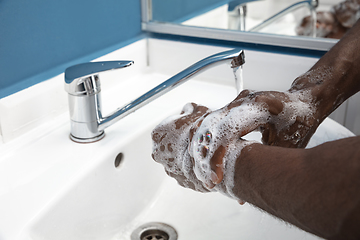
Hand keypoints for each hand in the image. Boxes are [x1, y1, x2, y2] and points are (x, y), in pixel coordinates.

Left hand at [151, 103, 211, 191]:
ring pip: (177, 161)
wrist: (214, 156)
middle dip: (180, 142)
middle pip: (169, 146)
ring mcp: (169, 170)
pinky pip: (187, 173)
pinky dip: (194, 169)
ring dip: (186, 156)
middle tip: (196, 137)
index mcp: (157, 135)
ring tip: (203, 151)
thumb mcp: (197, 110)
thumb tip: (189, 108)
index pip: (166, 127)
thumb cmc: (203, 131)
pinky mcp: (182, 181)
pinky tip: (205, 162)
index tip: (190, 124)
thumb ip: (189, 109)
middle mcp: (159, 154)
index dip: (180, 125)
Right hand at [189, 89, 318, 186]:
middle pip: (211, 129)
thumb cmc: (300, 120)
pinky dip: (208, 142)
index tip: (216, 178)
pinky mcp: (233, 107)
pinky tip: (208, 159)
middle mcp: (242, 102)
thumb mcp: (289, 144)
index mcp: (257, 107)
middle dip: (206, 157)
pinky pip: (213, 124)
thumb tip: (248, 182)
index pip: (226, 133)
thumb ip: (267, 159)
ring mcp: (236, 103)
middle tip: (210, 181)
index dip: (217, 158)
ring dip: (204, 150)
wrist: (304, 100)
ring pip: (208, 125)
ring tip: (207, 173)